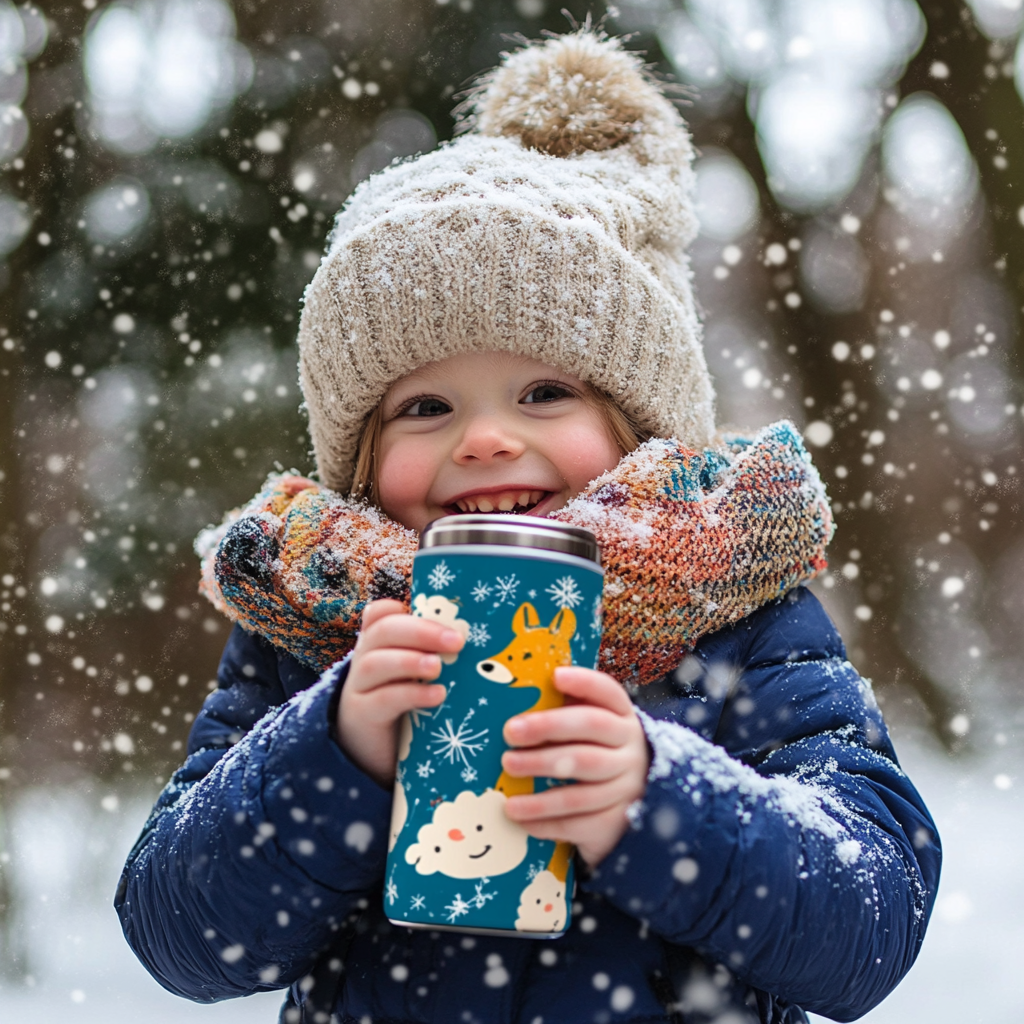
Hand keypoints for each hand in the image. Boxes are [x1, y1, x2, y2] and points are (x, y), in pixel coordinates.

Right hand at [337, 599, 463, 789]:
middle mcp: (365, 658)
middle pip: (382, 631)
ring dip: (410, 661)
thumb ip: (435, 655)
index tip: (430, 610)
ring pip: (375, 664)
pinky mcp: (362, 716)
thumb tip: (478, 638)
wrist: (375, 753)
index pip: (379, 614)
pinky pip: (382, 700)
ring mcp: (359, 687)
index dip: (397, 608)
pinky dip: (411, 695)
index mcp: (379, 643)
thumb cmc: (406, 705)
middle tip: (456, 641)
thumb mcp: (417, 676)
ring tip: (439, 666)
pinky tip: (437, 696)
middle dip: (420, 631)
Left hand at [500, 666, 650, 868]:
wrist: (629, 803)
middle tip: (510, 732)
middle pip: (591, 731)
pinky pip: (581, 824)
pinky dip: (547, 821)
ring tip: (508, 778)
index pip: (608, 692)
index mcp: (622, 717)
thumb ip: (562, 710)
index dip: (584, 682)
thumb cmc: (592, 752)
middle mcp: (630, 748)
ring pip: (583, 785)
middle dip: (547, 728)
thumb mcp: (587, 727)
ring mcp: (627, 786)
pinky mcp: (618, 821)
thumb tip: (515, 695)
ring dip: (541, 786)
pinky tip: (520, 818)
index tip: (556, 676)